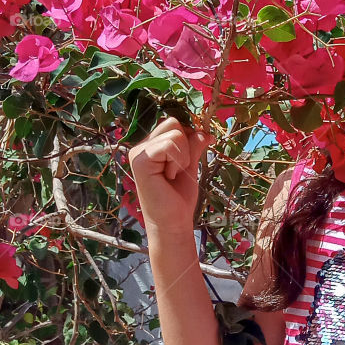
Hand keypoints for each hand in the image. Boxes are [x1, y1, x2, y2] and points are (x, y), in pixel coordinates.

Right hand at [127, 116, 213, 235]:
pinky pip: (169, 144)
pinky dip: (177, 161)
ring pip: (175, 133)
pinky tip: (168, 177)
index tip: (185, 162)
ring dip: (183, 157)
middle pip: (174, 123)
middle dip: (185, 147)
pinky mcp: (139, 160)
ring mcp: (138, 152)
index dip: (187, 138)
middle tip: (177, 170)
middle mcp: (142, 146)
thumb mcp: (190, 165)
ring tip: (172, 175)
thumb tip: (206, 132)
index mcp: (152, 145)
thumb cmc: (179, 197)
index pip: (174, 123)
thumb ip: (194, 145)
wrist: (173, 221)